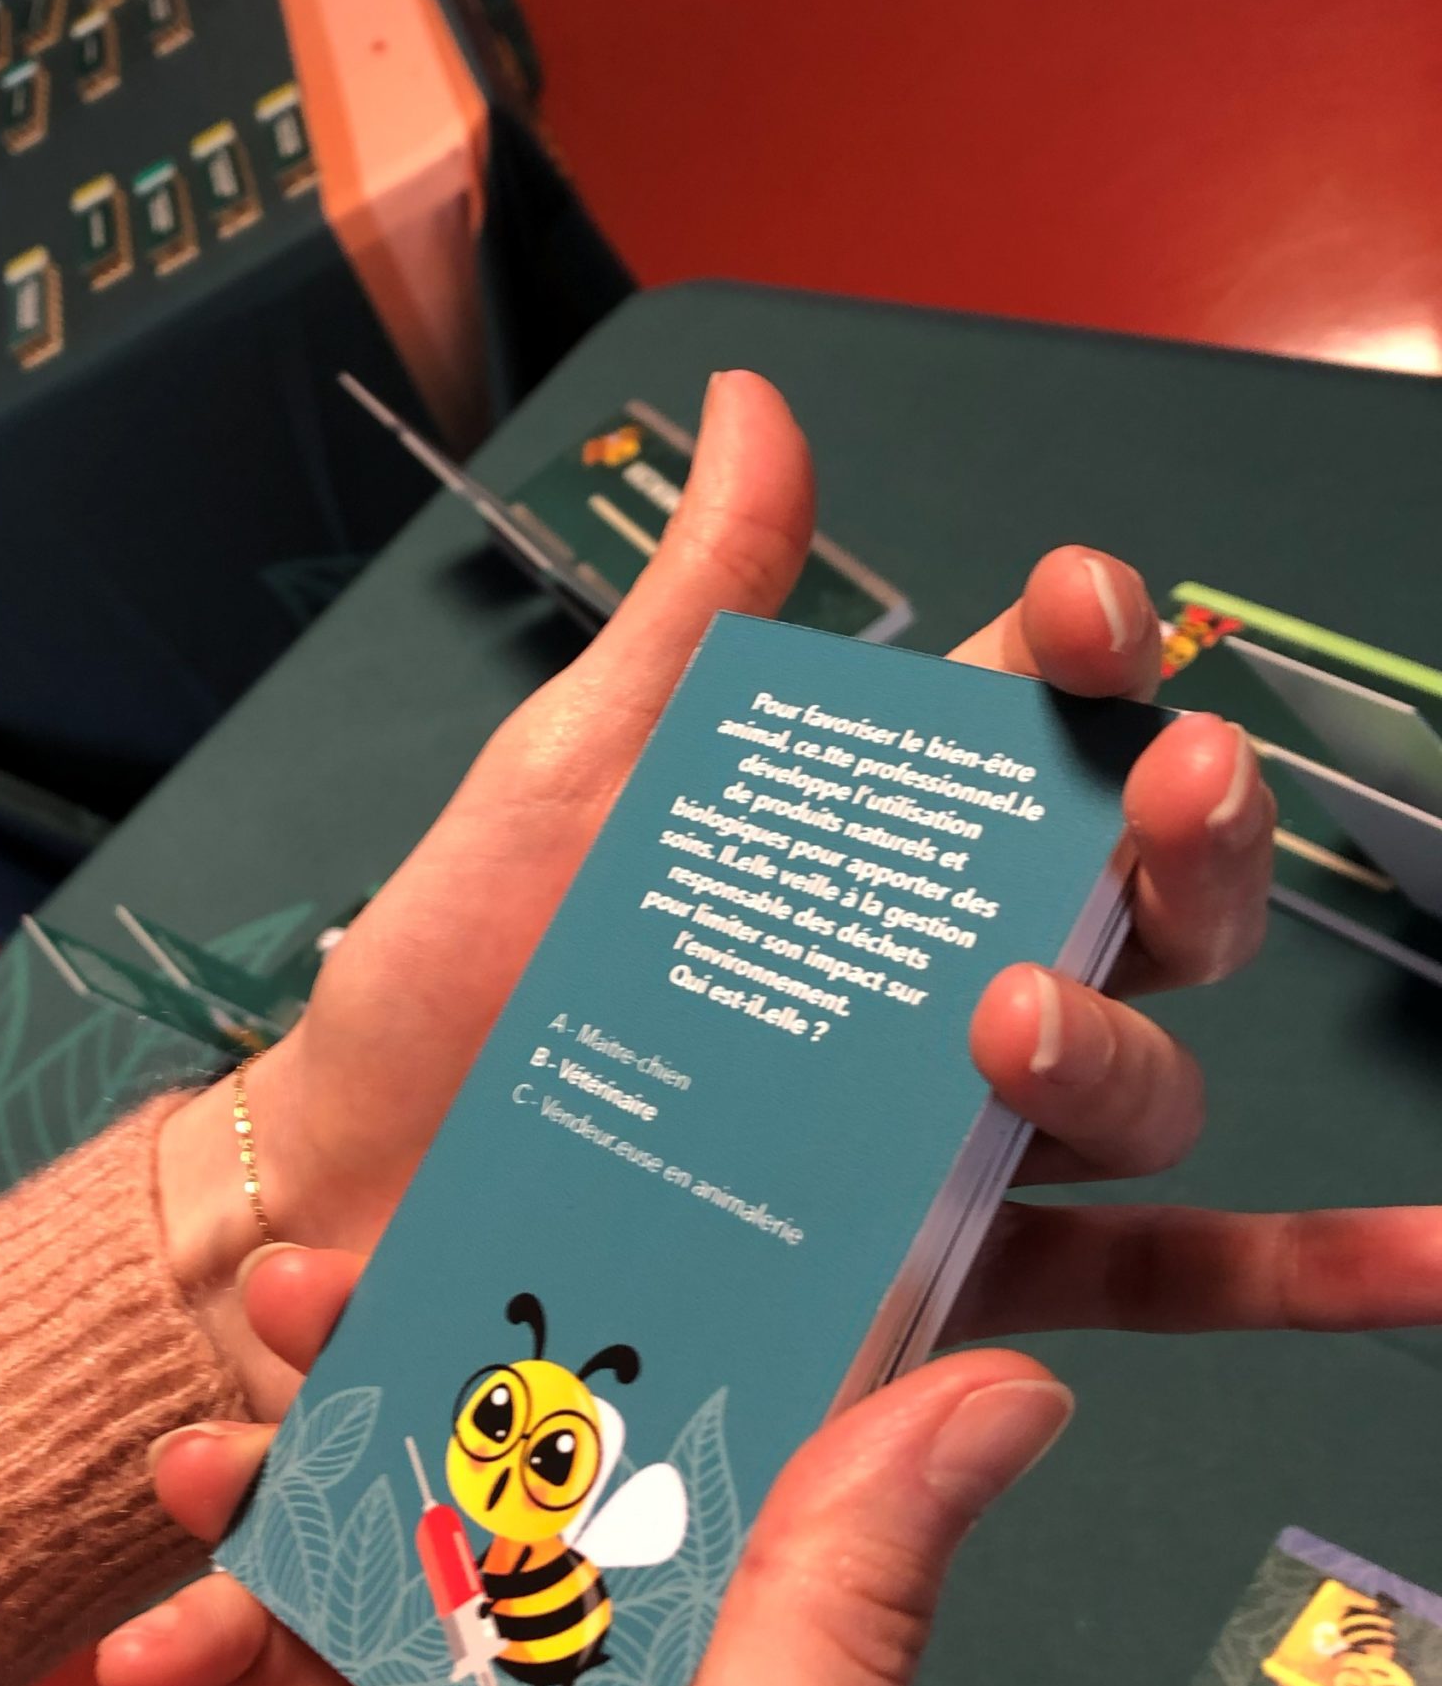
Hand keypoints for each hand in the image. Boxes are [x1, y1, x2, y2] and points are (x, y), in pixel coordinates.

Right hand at [102, 1258, 1074, 1685]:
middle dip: (411, 1379)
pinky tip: (156, 1641)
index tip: (521, 1211)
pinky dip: (221, 1652)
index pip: (703, 1449)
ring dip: (290, 1494)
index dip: (615, 1316)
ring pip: (395, 1571)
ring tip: (196, 1447)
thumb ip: (836, 1616)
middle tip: (304, 1293)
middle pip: (522, 1489)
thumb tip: (1003, 1392)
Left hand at [163, 368, 1334, 1413]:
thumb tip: (758, 402)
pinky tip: (1422, 1262)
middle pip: (1142, 900)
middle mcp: (937, 979)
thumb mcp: (568, 777)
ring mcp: (949, 1138)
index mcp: (867, 841)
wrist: (351, 1197)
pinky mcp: (937, 1283)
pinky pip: (1151, 1283)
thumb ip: (687, 616)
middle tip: (1145, 799)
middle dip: (1180, 834)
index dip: (1093, 655)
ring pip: (1140, 1082)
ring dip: (1127, 1046)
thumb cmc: (451, 979)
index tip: (1086, 612)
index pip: (1037, 729)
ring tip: (1007, 1021)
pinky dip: (1307, 1270)